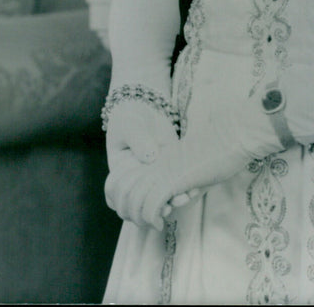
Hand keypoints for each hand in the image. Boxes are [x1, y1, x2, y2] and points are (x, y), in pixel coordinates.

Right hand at [104, 101, 199, 227]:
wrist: (146, 106)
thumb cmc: (130, 117)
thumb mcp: (130, 126)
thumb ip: (139, 139)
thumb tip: (150, 156)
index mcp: (120, 172)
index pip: (120, 196)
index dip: (131, 205)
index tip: (144, 204)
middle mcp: (137, 178)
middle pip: (142, 203)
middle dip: (155, 208)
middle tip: (168, 207)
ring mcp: (154, 175)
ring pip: (160, 197)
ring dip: (172, 201)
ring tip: (184, 199)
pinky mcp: (170, 168)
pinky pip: (175, 183)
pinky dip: (183, 188)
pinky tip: (193, 189)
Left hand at [107, 92, 285, 228]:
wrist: (233, 134)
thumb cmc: (221, 148)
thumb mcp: (195, 164)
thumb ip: (183, 179)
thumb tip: (181, 196)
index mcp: (158, 156)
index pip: (125, 177)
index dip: (125, 197)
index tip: (140, 209)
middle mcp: (156, 162)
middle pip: (123, 189)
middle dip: (129, 210)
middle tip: (144, 222)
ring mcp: (163, 170)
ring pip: (134, 199)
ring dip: (139, 217)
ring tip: (152, 225)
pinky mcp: (175, 178)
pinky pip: (152, 204)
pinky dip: (153, 218)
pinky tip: (161, 223)